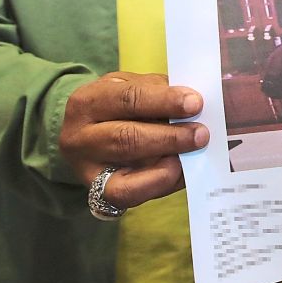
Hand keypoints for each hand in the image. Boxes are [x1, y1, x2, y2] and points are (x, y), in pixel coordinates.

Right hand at [59, 72, 207, 210]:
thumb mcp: (129, 88)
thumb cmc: (117, 109)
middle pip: (127, 135)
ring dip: (169, 158)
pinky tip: (181, 170)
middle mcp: (79, 137)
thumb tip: (193, 102)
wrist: (87, 140)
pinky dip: (160, 181)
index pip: (128, 98)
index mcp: (87, 101)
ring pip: (129, 167)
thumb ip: (157, 91)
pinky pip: (131, 193)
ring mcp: (87, 169)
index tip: (195, 103)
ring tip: (196, 149)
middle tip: (201, 133)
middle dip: (169, 135)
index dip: (164, 100)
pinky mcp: (99, 194)